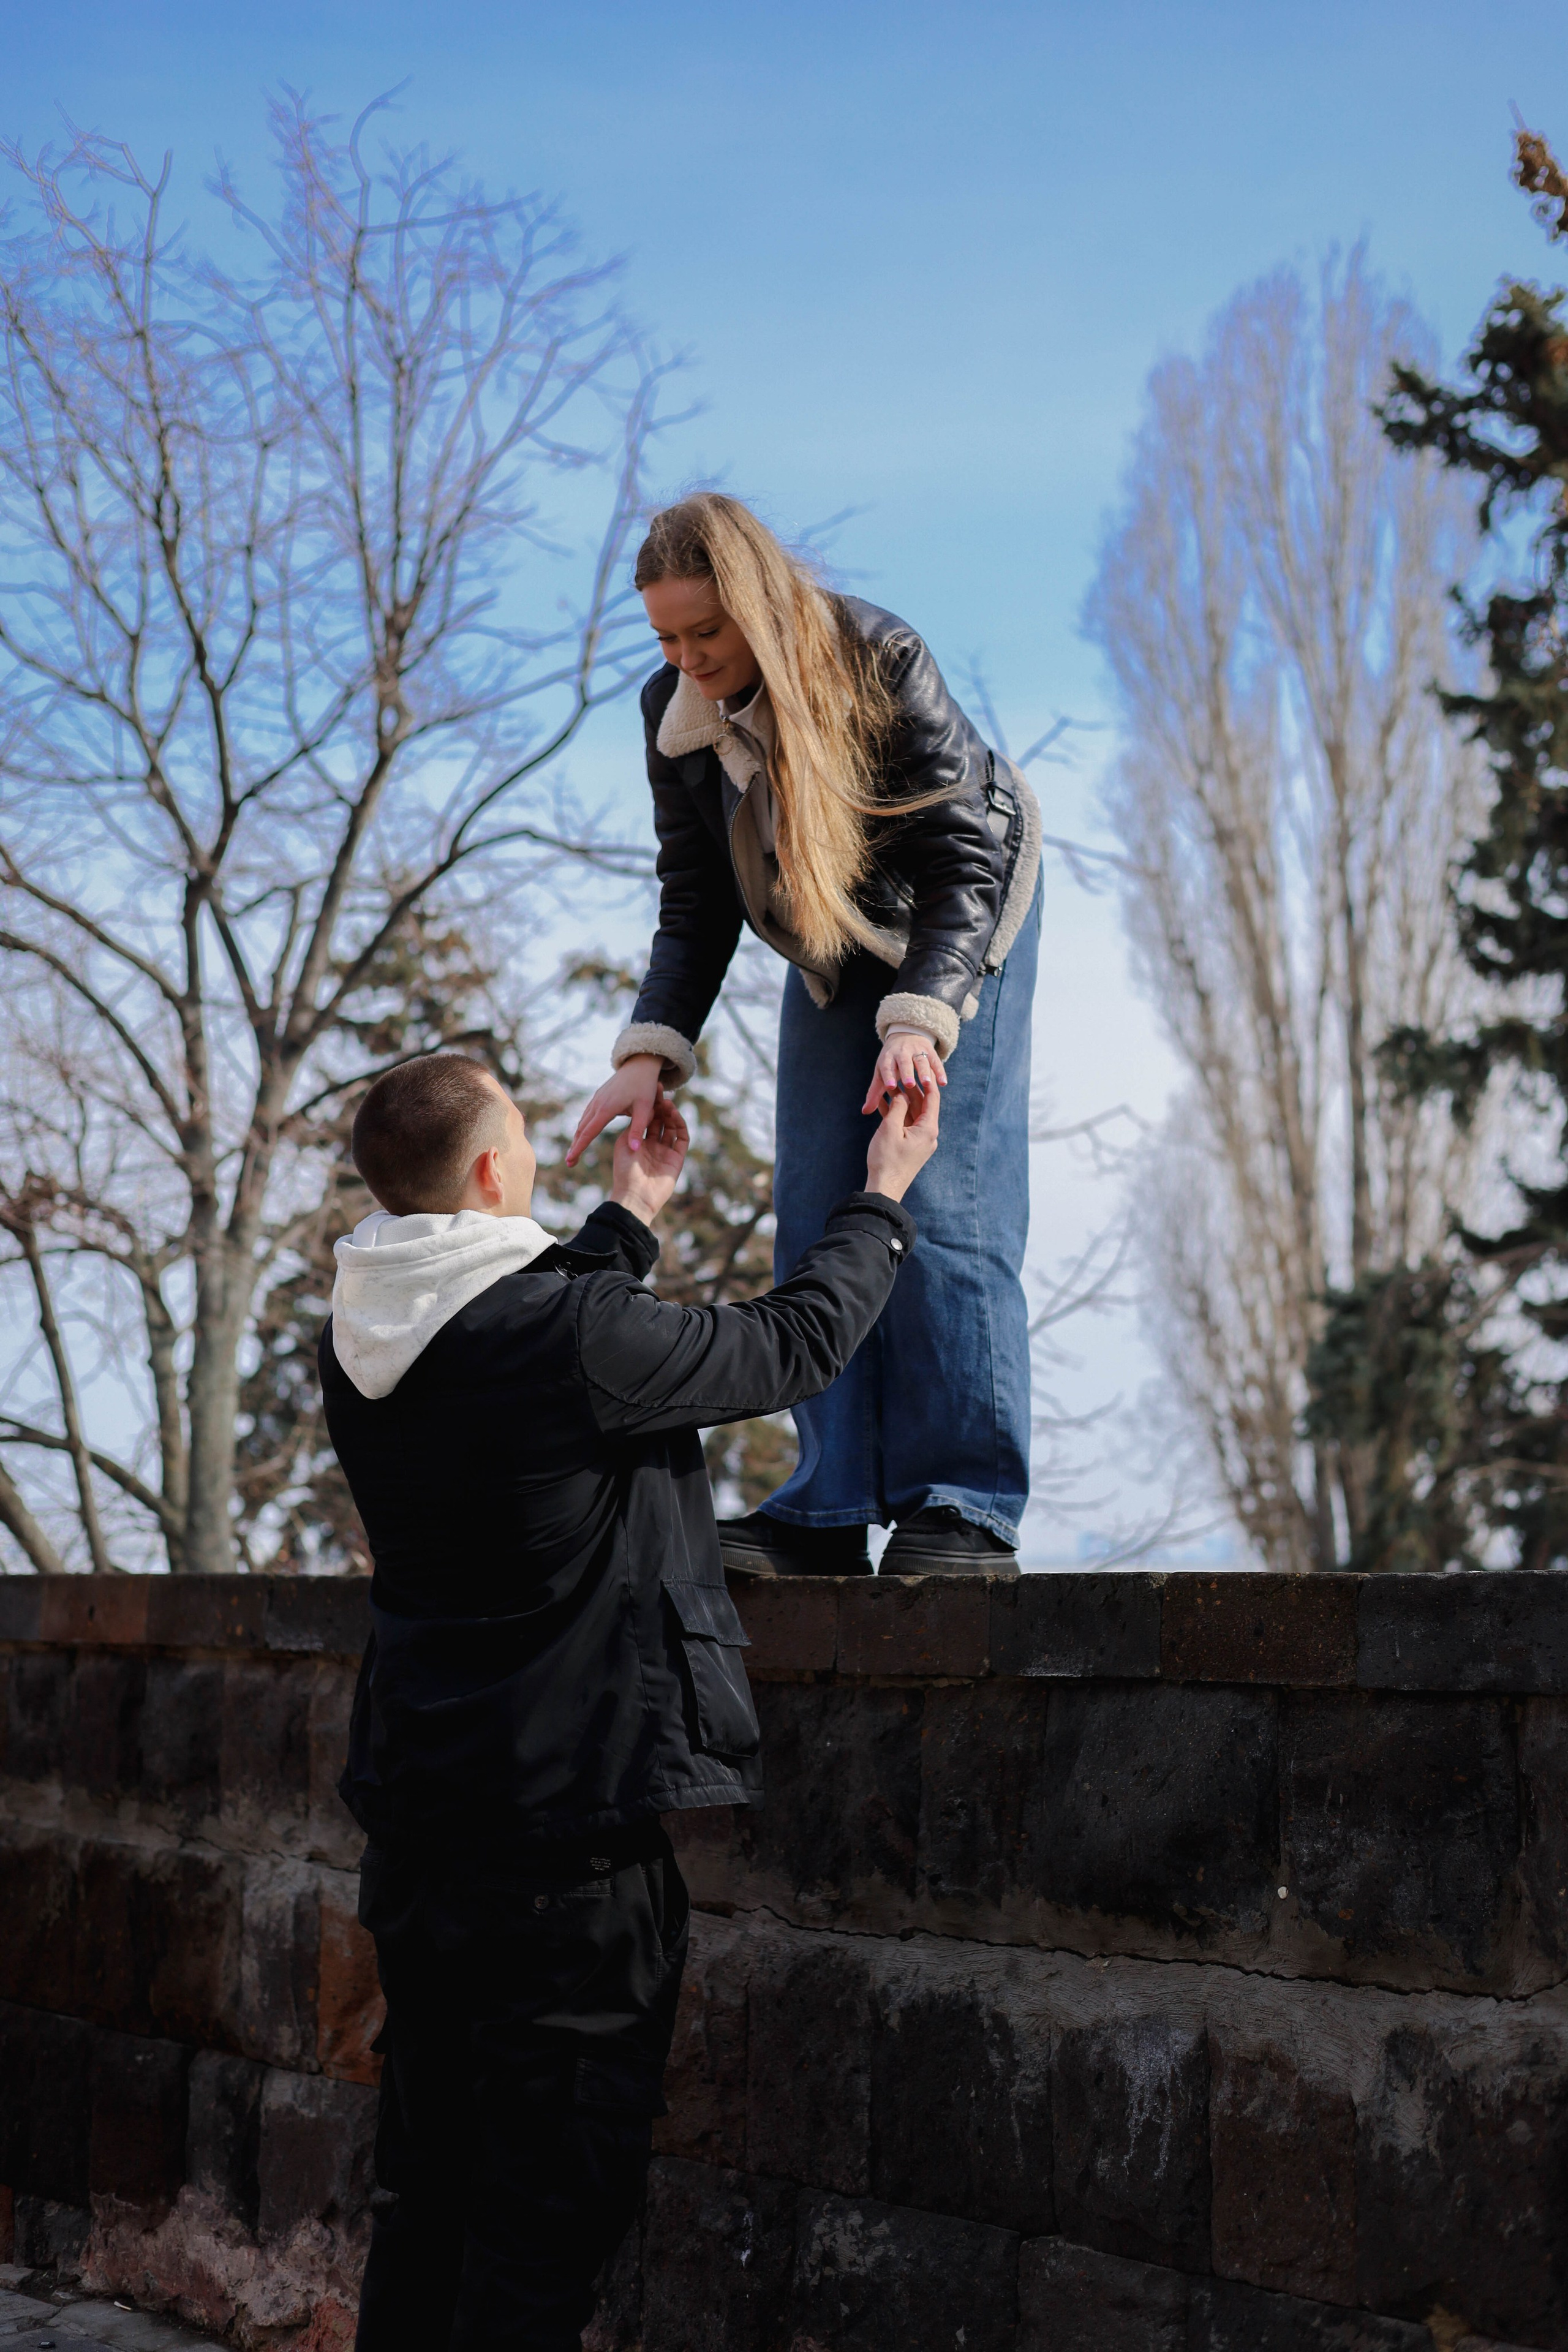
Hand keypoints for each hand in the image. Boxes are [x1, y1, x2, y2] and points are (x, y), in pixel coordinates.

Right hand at [567, 1054, 662, 1166]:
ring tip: (574, 1153)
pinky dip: (582, 1127)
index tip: (570, 1160)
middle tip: (569, 1163)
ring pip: (582, 1121)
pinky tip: (582, 1134)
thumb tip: (635, 1149)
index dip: (579, 1148)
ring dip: (577, 1137)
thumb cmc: (645, 1086)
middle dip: (575, 1146)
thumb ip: (639, 1129)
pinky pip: (587, 1114)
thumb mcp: (645, 1108)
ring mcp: (597, 1099)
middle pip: (581, 1129)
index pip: (589, 1132)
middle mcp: (598, 1103)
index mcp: (607, 1108)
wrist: (640, 1065)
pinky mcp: (599, 1096)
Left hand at [610, 1088, 688, 1224]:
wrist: (635, 1195)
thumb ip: (634, 1127)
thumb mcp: (625, 1143)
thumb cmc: (625, 1171)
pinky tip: (674, 1115)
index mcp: (639, 1143)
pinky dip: (680, 1126)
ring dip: (670, 1114)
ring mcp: (666, 1153)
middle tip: (661, 1091)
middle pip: (660, 1122)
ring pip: (671, 1128)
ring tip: (667, 1102)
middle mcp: (653, 1147)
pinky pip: (682, 1139)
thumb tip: (642, 1110)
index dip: (649, 1106)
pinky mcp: (677, 1159)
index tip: (649, 1090)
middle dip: (661, 1106)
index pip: (646, 1120)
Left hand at [861, 1033, 945, 1116]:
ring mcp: (917, 1051)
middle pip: (904, 1063)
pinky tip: (943, 1082)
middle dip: (907, 1073)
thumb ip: (875, 1093)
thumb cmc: (890, 1061)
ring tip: (928, 1084)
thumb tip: (865, 1111)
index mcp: (887, 1059)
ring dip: (924, 1072)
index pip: (887, 1067)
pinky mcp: (930, 1052)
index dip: (889, 1076)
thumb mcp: (881, 1073)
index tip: (890, 1086)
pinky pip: (935, 1061)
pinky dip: (939, 1071)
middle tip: (909, 1084)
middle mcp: (902, 1053)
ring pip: (921, 1061)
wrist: (904, 1036)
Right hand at [865, 1082, 938, 1202]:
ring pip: (912, 1115)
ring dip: (901, 1102)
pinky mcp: (910, 1146)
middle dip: (909, 1090)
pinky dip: (896, 1115)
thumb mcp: (890, 1128)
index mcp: (929, 1128)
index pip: (932, 1098)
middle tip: (898, 1074)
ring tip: (888, 1087)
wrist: (884, 1188)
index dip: (925, 1081)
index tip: (918, 1067)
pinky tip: (883, 1105)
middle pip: (922, 1106)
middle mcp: (928, 1134)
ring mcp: (920, 1141)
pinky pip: (905, 1126)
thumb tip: (902, 1094)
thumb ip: (898, 1107)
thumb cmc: (887, 1159)